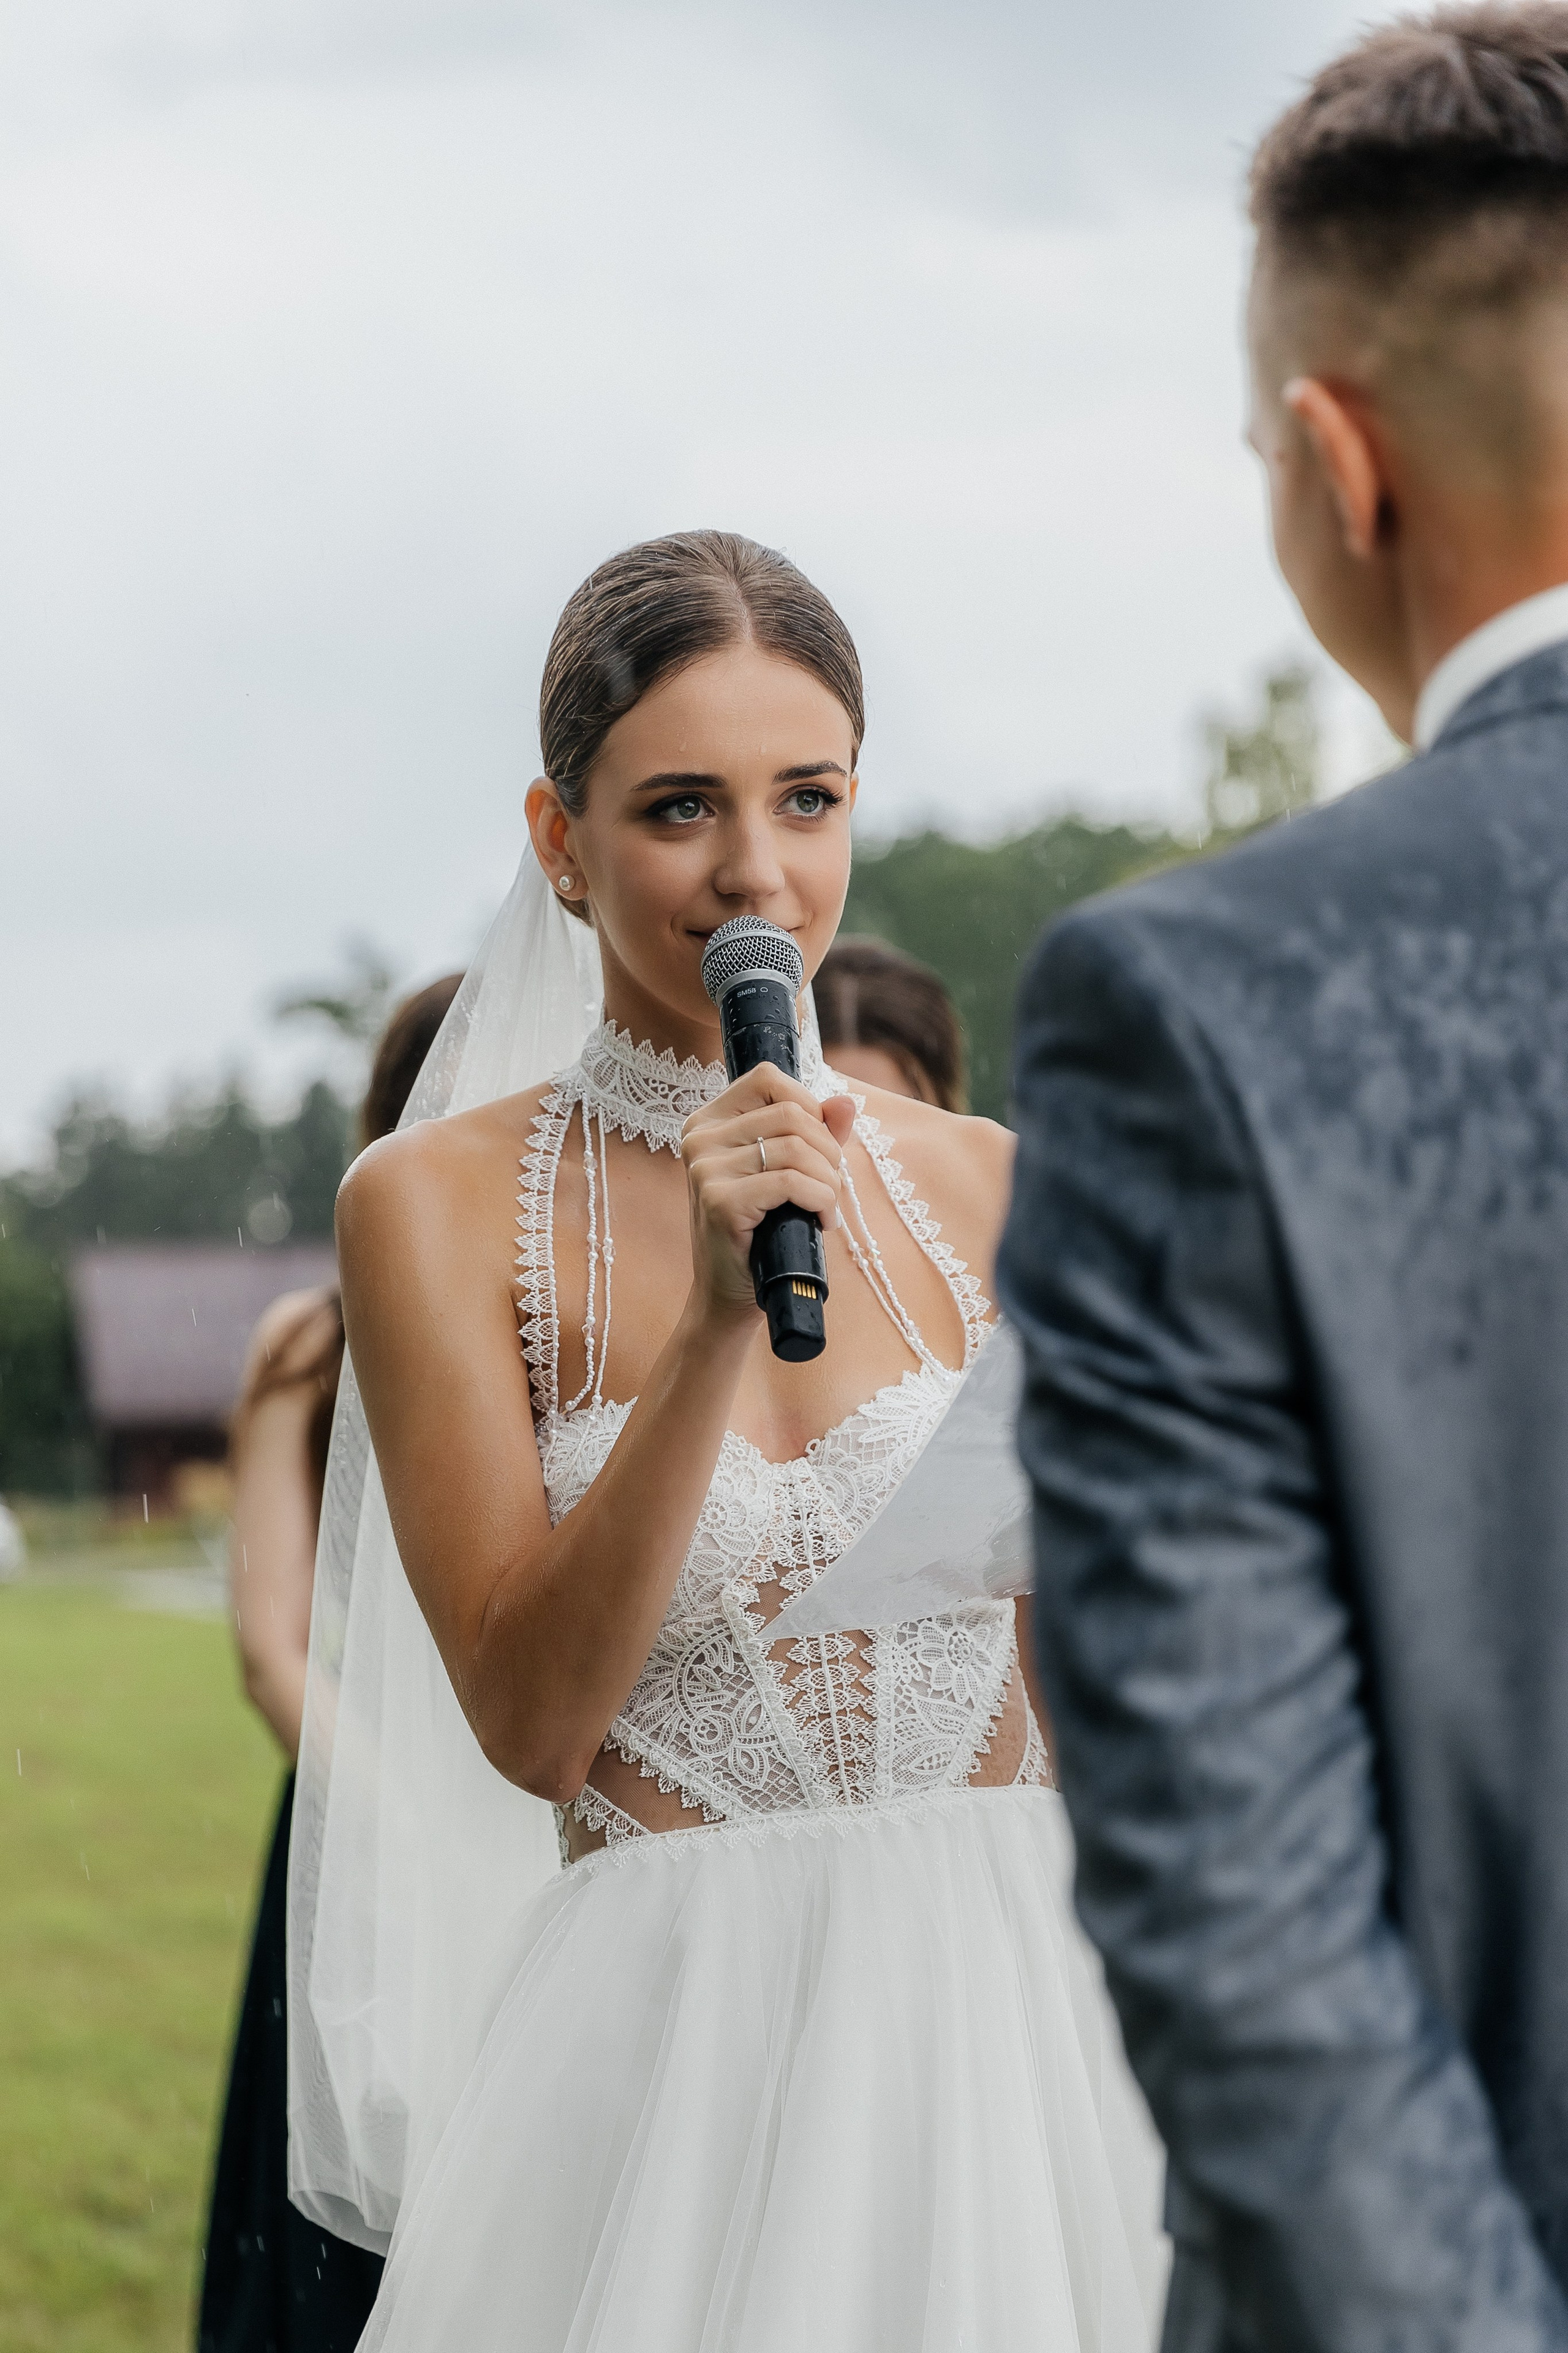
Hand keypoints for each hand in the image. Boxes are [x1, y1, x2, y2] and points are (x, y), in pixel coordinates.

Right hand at [680, 1065, 854, 1323]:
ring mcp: (705, 1169)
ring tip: (827, 1207)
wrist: (730, 1292)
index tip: (820, 1145)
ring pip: (796, 1149)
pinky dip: (821, 1200)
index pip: (767, 1078)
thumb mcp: (785, 1170)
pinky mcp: (720, 1201)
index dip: (808, 1104)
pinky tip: (821, 1220)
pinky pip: (791, 1182)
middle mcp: (699, 1138)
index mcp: (708, 1121)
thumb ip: (815, 1132)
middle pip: (790, 1114)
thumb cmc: (760, 1228)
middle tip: (831, 1186)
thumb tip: (845, 1102)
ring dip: (829, 1181)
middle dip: (828, 1150)